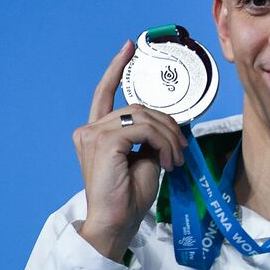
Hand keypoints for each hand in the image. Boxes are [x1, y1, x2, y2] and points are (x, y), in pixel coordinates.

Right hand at [74, 41, 186, 261]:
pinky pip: (145, 130)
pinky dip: (163, 143)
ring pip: (144, 117)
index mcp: (96, 133)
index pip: (105, 93)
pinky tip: (168, 161)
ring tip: (176, 159)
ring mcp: (93, 134)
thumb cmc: (129, 197)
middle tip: (181, 151)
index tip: (129, 47)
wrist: (116, 222)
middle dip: (167, 126)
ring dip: (169, 137)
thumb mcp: (144, 159)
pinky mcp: (104, 142)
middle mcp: (89, 130)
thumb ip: (149, 137)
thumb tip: (169, 124)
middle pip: (139, 108)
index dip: (117, 68)